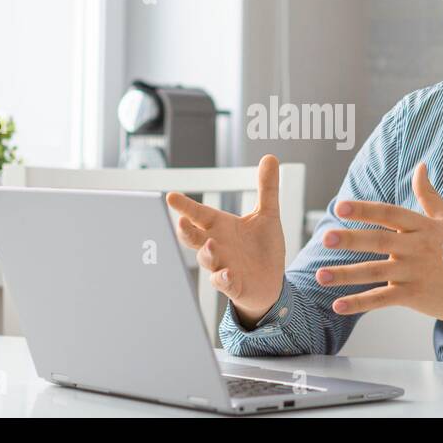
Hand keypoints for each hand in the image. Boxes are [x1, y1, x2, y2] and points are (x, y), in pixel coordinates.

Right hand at [166, 155, 285, 326]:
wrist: (271, 281)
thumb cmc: (262, 247)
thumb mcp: (267, 215)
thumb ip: (266, 188)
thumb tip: (270, 157)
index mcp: (221, 227)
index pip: (198, 213)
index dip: (185, 205)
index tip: (171, 196)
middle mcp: (216, 245)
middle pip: (193, 237)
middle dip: (185, 230)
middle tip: (181, 221)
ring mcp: (222, 265)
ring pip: (206, 259)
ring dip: (206, 253)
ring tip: (211, 245)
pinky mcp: (233, 285)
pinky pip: (223, 283)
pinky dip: (223, 279)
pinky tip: (227, 274)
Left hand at [316, 162, 442, 337]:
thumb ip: (428, 194)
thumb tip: (420, 165)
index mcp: (422, 227)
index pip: (389, 214)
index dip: (365, 210)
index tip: (341, 207)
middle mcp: (417, 248)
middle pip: (379, 241)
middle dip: (351, 239)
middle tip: (325, 237)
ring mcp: (415, 273)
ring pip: (375, 272)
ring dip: (346, 274)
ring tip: (320, 275)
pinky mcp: (414, 296)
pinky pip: (382, 299)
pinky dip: (359, 303)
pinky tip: (337, 305)